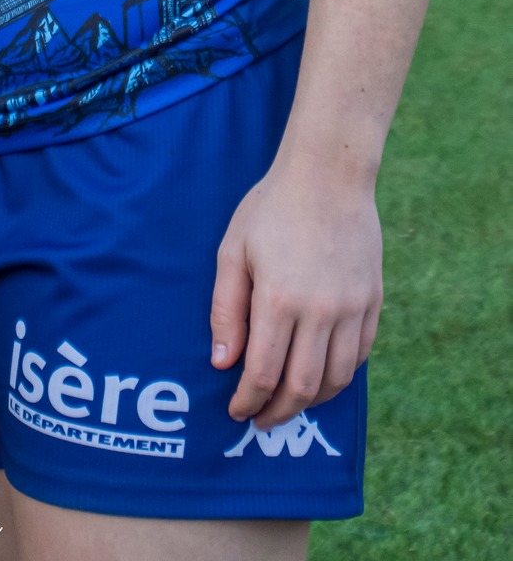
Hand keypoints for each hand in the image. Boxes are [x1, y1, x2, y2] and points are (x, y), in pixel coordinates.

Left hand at [210, 158, 381, 430]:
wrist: (328, 176)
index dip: (248, 401)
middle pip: (302, 388)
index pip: (263, 373)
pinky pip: (359, 357)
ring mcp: (352, 309)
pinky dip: (339, 376)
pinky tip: (320, 376)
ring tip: (289, 402)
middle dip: (278, 412)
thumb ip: (225, 310)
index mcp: (278, 300)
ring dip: (311, 402)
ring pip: (335, 380)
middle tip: (261, 420)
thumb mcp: (233, 251)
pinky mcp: (372, 303)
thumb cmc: (271, 209)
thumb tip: (222, 363)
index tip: (237, 411)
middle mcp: (320, 312)